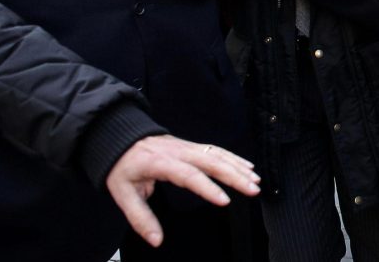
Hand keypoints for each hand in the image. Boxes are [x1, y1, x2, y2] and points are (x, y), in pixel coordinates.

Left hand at [105, 135, 259, 247]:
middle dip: (235, 176)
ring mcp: (188, 148)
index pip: (189, 175)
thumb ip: (140, 217)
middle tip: (253, 189)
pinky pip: (218, 151)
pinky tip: (248, 167)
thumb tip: (156, 240)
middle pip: (212, 161)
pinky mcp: (193, 147)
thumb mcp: (122, 193)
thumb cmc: (123, 166)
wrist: (122, 138)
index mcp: (162, 163)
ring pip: (219, 155)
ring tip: (256, 182)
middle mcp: (180, 153)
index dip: (208, 188)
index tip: (225, 201)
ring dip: (239, 167)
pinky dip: (235, 158)